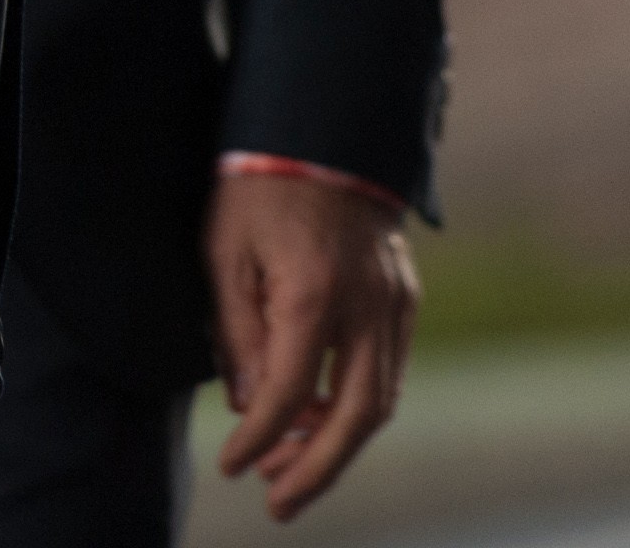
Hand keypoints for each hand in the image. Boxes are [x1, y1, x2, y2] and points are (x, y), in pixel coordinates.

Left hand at [208, 167, 418, 520]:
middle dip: (316, 471)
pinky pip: (388, 368)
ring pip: (379, 400)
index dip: (259, 439)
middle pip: (354, 417)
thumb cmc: (258, 186)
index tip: (234, 466)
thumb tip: (246, 402)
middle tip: (278, 504)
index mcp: (312, 293)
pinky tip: (320, 418)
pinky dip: (356, 405)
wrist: (324, 125)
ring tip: (293, 471)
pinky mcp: (405, 295)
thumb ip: (236, 332)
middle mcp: (366, 305)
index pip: (287, 394)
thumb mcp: (225, 253)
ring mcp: (394, 301)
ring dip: (338, 444)